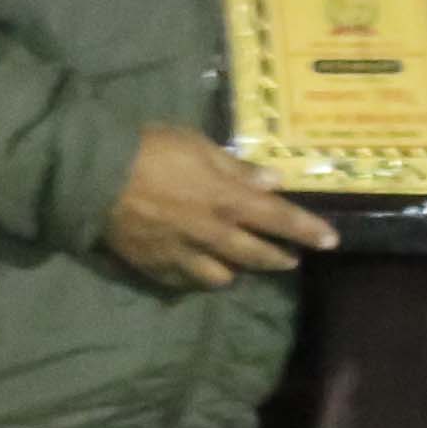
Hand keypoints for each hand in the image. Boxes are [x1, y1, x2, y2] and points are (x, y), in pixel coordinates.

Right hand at [102, 126, 333, 292]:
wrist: (95, 177)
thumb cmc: (150, 149)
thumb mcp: (197, 145)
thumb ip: (236, 168)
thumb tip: (272, 182)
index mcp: (227, 201)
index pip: (279, 219)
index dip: (307, 230)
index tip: (331, 241)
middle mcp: (212, 235)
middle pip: (255, 256)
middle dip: (277, 259)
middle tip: (290, 259)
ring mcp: (183, 256)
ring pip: (221, 278)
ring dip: (235, 271)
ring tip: (237, 264)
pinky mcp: (156, 268)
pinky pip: (185, 282)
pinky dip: (196, 278)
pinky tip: (197, 270)